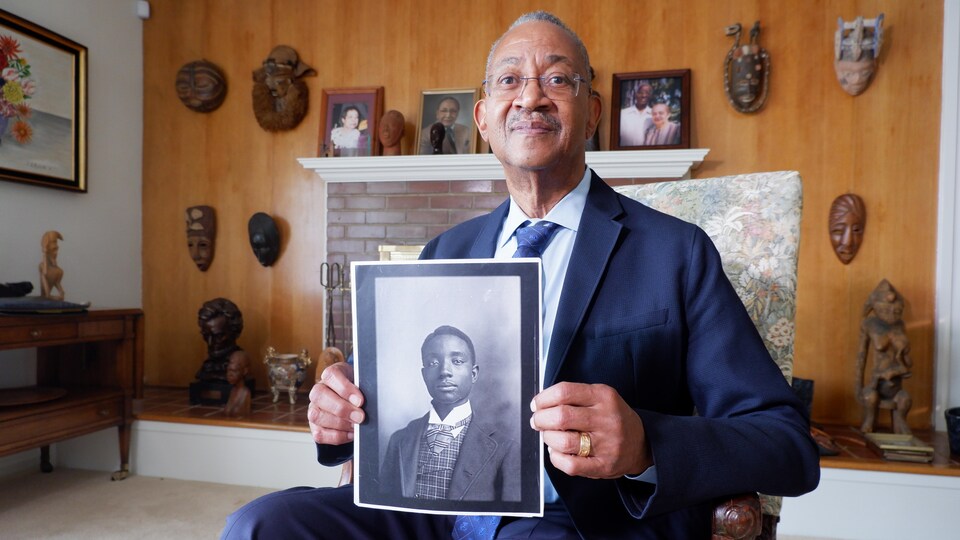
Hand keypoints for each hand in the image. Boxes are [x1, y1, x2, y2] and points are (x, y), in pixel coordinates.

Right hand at [308, 362, 364, 445]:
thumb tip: (373, 400)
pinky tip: (350, 434)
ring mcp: (313, 408)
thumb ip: (365, 388)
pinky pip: (319, 434)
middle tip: (360, 417)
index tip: (360, 400)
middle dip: (342, 409)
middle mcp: (319, 390)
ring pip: (316, 415)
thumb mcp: (363, 384)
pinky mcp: (314, 426)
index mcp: (331, 375)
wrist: (352, 402)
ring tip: (356, 426)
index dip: (345, 388)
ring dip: (339, 424)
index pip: (331, 375)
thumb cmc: (358, 391)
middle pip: (319, 395)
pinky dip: (337, 436)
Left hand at [530, 382, 650, 478]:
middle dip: (541, 419)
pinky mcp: (603, 466)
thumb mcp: (601, 397)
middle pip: (561, 416)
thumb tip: (540, 403)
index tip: (536, 404)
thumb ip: (574, 397)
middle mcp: (606, 419)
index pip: (565, 392)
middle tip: (538, 421)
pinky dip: (556, 458)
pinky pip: (570, 465)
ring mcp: (606, 444)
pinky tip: (557, 452)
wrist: (642, 443)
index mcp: (604, 397)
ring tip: (549, 436)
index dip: (543, 398)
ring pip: (563, 441)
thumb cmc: (613, 418)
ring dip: (548, 438)